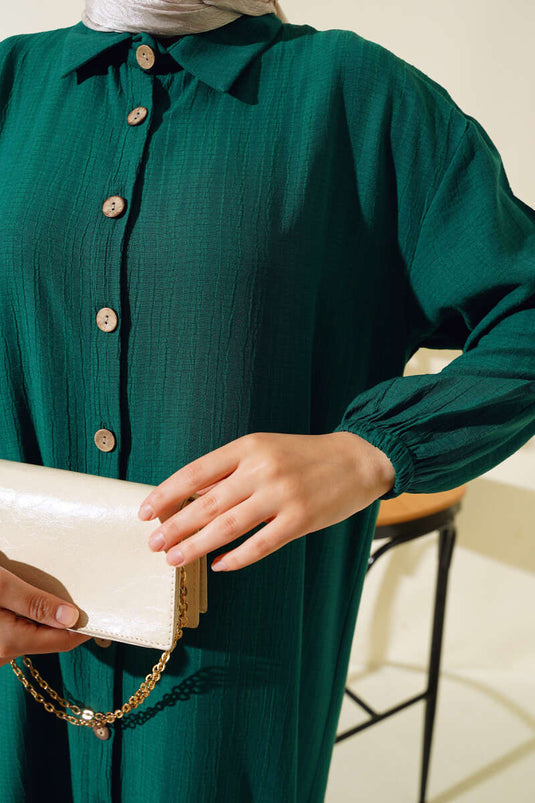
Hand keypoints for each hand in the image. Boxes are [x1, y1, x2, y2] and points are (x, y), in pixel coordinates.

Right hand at [0, 567, 91, 667]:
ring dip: (46, 620)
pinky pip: (20, 635)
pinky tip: (29, 603)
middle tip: (78, 598)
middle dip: (65, 621)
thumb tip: (71, 616)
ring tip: (52, 596)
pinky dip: (30, 621)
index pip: (62, 642)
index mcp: (11, 642)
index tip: (101, 615)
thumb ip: (35, 603)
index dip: (83, 630)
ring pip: (34, 637)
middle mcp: (4, 654)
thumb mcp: (3, 587)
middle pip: (49, 639)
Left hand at [138, 431, 394, 572]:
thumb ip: (230, 470)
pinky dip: (236, 558)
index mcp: (249, 447)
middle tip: (154, 543)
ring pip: (228, 527)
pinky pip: (260, 544)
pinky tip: (219, 565)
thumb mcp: (264, 449)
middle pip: (207, 503)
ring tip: (174, 558)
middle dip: (175, 526)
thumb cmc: (304, 456)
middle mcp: (262, 469)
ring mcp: (282, 495)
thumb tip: (189, 497)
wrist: (356, 460)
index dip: (166, 493)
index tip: (145, 511)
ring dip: (196, 546)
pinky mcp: (301, 520)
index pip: (196, 472)